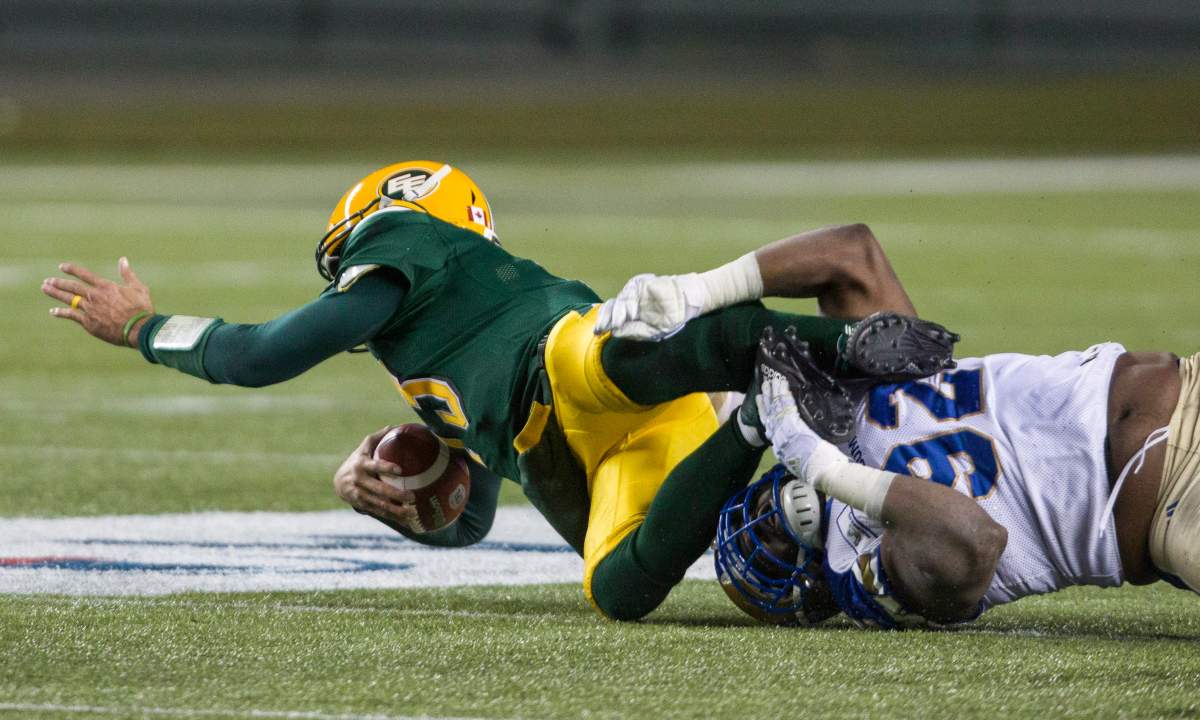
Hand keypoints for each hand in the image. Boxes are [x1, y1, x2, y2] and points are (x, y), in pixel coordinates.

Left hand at [42, 258, 153, 346]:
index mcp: (106, 287)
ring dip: (55, 293)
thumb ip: (128, 274)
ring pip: (68, 299)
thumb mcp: (138, 288)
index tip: (62, 267)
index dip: (72, 269)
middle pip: (72, 287)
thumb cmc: (141, 309)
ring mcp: (90, 309)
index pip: (85, 274)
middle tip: (48, 281)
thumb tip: (123, 260)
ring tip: (45, 289)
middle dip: (58, 282)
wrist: (139, 329)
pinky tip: (53, 311)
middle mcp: (95, 296)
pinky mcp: (88, 322)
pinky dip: (61, 312)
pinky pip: (71, 315)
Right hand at [333, 427, 420, 530]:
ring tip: (412, 512)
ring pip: (379, 504)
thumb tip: (395, 426)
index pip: (375, 465)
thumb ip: (378, 437)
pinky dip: (392, 516)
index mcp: (362, 464)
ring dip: (396, 510)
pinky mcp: (361, 505)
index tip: (400, 470)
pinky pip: (378, 512)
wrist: (338, 480)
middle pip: (379, 489)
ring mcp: (359, 494)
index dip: (387, 467)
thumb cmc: (358, 460)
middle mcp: (359, 480)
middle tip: (412, 497)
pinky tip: (406, 520)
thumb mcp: (364, 447)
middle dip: (396, 494)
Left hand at [594, 272, 707, 340]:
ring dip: (617, 313)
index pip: (611, 316)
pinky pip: (632, 290)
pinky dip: (629, 302)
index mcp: (631, 313)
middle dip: (605, 318)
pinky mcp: (643, 283)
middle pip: (611, 306)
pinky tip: (631, 312)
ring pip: (620, 300)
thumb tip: (615, 332)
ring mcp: (637, 291)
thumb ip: (635, 331)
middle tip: (602, 328)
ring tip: (618, 322)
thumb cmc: (673, 316)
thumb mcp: (654, 331)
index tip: (598, 332)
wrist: (690, 301)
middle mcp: (631, 301)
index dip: (604, 322)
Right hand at [756, 366, 844, 482]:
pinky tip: (782, 385)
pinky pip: (786, 407)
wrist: (823, 472)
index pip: (768, 427)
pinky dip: (783, 395)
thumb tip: (796, 442)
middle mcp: (778, 440)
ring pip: (776, 409)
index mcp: (780, 449)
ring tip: (773, 380)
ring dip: (774, 393)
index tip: (760, 401)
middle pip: (769, 415)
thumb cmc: (817, 469)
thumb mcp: (799, 461)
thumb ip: (795, 449)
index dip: (764, 412)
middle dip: (766, 400)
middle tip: (764, 385)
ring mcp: (785, 432)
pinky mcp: (793, 426)